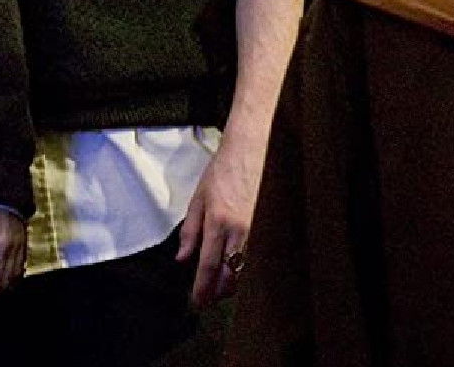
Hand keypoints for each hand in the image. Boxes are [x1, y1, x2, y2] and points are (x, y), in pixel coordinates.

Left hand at [177, 134, 264, 307]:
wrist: (252, 151)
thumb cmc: (222, 172)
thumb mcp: (198, 198)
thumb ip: (190, 230)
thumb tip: (182, 258)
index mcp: (218, 222)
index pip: (208, 265)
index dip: (202, 287)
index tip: (197, 302)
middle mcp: (240, 231)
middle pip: (230, 274)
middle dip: (218, 291)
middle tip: (208, 299)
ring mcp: (258, 230)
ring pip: (246, 269)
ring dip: (233, 283)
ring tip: (221, 288)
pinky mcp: (271, 228)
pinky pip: (259, 258)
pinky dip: (248, 269)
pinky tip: (240, 271)